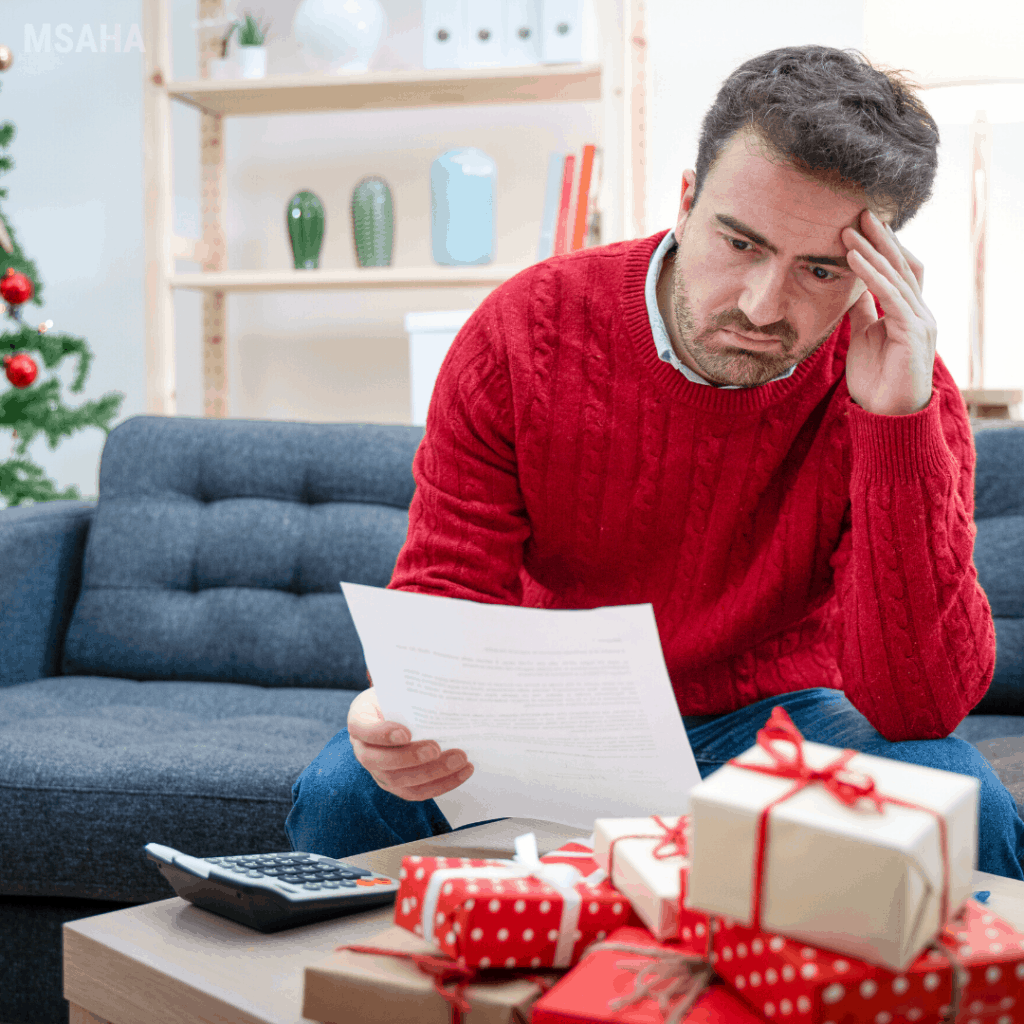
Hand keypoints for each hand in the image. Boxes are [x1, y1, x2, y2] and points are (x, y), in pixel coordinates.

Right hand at [347, 686, 473, 801]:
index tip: (406, 733)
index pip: (363, 728)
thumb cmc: (398, 699)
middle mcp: (363, 750)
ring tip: (459, 760)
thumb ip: (410, 694)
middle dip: (410, 758)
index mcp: (360, 720)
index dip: (381, 734)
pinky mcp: (396, 785)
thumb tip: (442, 693)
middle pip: (380, 761)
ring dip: (432, 772)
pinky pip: (416, 792)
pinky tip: (462, 772)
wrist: (397, 712)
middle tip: (436, 748)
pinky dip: (441, 784)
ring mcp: (378, 771)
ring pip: (399, 780)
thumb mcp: (397, 690)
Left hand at [842, 209, 936, 415]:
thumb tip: (852, 288)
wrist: (886, 416)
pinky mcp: (913, 333)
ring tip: (848, 231)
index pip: (899, 270)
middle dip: (882, 238)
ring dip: (871, 251)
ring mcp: (920, 321)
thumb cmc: (876, 380)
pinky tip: (853, 259)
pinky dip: (871, 276)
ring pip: (896, 276)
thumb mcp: (864, 337)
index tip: (861, 225)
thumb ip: (862, 311)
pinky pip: (891, 297)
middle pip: (902, 265)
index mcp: (909, 312)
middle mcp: (920, 312)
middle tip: (860, 211)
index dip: (883, 247)